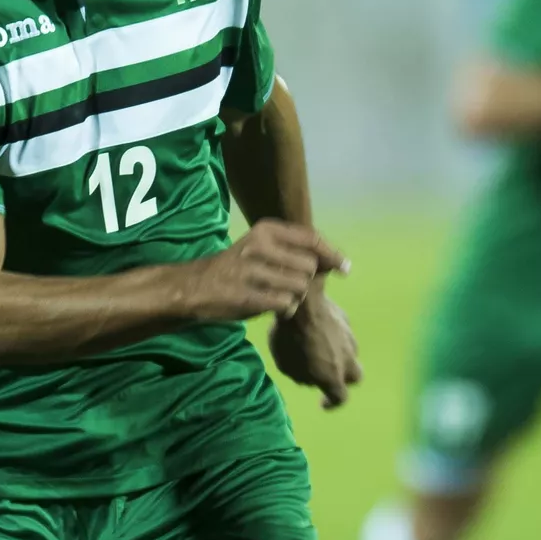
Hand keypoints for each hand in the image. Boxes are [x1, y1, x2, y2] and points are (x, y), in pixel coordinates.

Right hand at [188, 219, 347, 322]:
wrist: (195, 287)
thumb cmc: (237, 267)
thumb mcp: (263, 248)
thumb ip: (296, 251)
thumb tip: (336, 262)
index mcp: (265, 230)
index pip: (311, 239)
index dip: (332, 254)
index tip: (345, 268)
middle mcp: (258, 246)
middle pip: (309, 267)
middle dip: (306, 281)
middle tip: (288, 286)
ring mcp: (251, 271)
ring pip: (300, 287)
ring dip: (295, 297)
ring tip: (278, 296)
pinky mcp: (247, 296)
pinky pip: (286, 305)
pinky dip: (286, 310)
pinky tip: (273, 307)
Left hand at [270, 291, 363, 408]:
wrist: (303, 302)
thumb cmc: (289, 338)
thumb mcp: (286, 365)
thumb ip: (301, 375)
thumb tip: (310, 375)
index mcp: (332, 375)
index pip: (341, 398)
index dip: (332, 403)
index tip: (322, 403)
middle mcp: (347, 359)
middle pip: (356, 376)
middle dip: (345, 379)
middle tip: (330, 375)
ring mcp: (349, 338)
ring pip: (351, 353)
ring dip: (340, 355)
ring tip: (322, 349)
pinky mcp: (345, 319)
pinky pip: (343, 333)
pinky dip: (335, 336)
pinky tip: (320, 329)